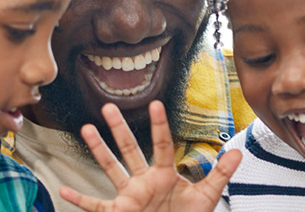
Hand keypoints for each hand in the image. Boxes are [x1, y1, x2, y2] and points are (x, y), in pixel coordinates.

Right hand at [59, 100, 242, 211]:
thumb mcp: (206, 197)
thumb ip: (221, 174)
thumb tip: (239, 151)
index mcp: (163, 174)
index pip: (161, 145)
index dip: (159, 125)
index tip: (155, 103)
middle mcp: (143, 181)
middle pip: (130, 149)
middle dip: (120, 129)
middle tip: (109, 106)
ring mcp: (129, 196)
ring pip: (111, 168)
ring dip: (99, 150)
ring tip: (86, 129)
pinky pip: (96, 205)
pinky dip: (80, 199)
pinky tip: (64, 190)